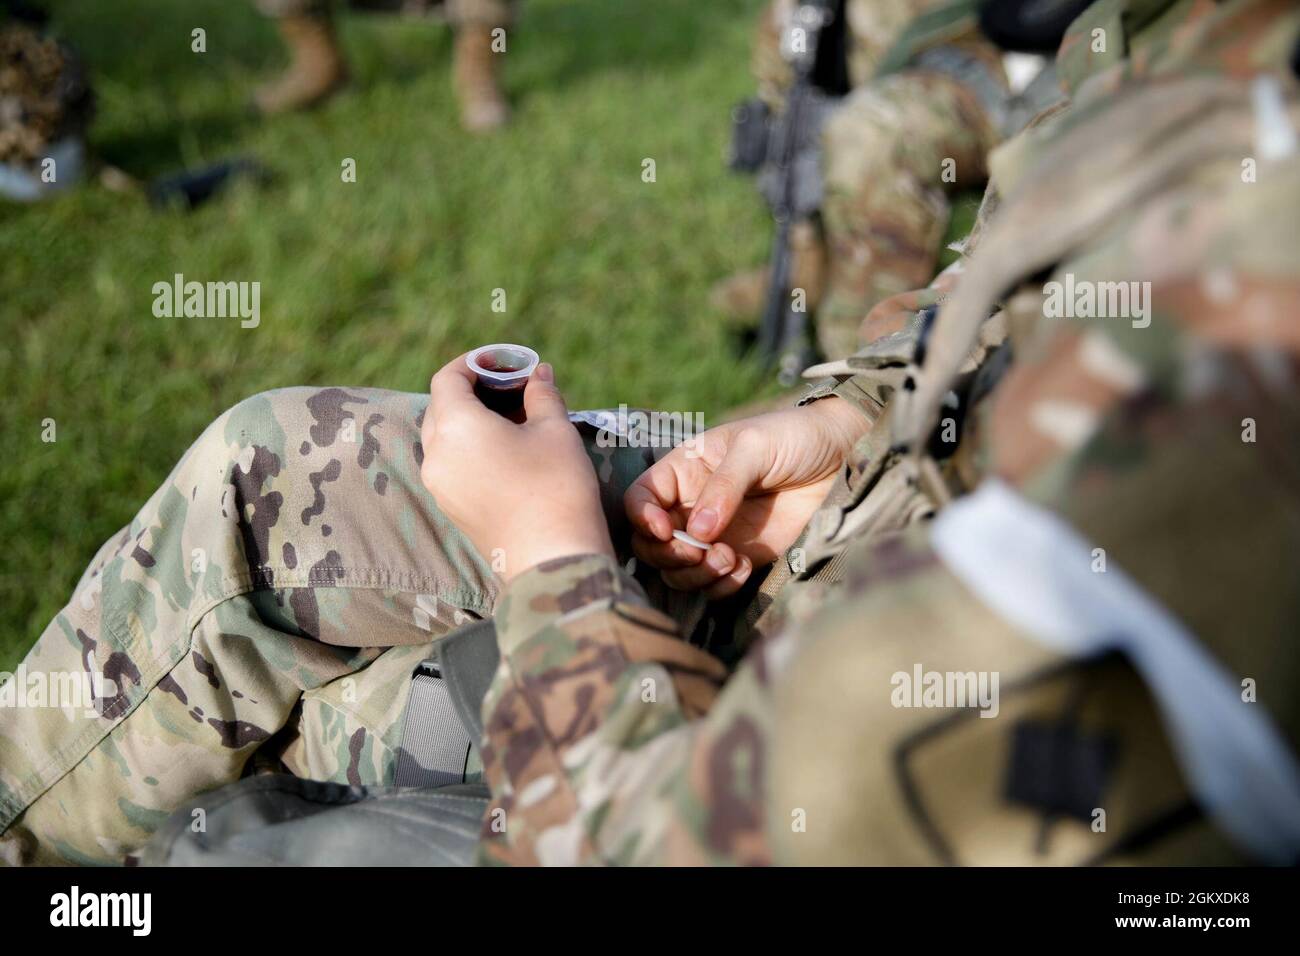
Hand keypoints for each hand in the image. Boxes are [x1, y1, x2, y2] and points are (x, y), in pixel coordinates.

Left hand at [420, 356, 613, 579]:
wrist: (552, 559)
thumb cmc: (557, 486)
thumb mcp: (555, 430)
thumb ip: (541, 394)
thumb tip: (539, 373)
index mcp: (455, 426)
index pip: (448, 379)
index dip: (474, 363)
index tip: (505, 362)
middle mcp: (436, 454)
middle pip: (442, 406)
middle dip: (474, 390)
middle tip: (514, 388)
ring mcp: (439, 485)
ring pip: (445, 437)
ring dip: (472, 420)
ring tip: (515, 419)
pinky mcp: (451, 508)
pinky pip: (451, 464)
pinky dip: (471, 447)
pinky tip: (508, 450)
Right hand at [624, 398, 870, 597]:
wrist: (842, 458)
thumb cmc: (792, 437)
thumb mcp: (754, 448)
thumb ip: (724, 486)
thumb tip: (699, 531)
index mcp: (683, 471)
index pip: (640, 499)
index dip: (641, 518)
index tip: (664, 530)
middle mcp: (691, 506)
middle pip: (650, 544)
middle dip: (669, 555)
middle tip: (700, 553)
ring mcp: (715, 535)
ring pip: (678, 571)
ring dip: (696, 574)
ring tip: (730, 560)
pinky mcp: (740, 557)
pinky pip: (713, 584)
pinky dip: (721, 586)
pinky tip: (744, 568)